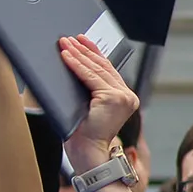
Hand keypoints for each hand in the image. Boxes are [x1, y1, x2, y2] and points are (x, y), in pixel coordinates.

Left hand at [57, 35, 138, 172]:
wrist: (87, 153)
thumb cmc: (83, 134)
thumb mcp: (87, 105)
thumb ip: (89, 89)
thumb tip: (75, 64)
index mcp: (124, 98)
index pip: (108, 69)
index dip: (94, 52)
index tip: (81, 40)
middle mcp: (127, 96)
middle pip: (103, 66)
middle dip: (83, 50)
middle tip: (68, 39)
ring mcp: (123, 97)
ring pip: (96, 70)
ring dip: (78, 54)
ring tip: (65, 44)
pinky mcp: (113, 99)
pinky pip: (91, 77)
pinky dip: (77, 65)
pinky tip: (66, 57)